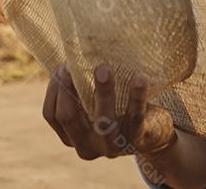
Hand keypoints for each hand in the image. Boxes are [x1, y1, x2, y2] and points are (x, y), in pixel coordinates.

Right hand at [42, 63, 177, 160]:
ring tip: (104, 68)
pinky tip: (140, 78)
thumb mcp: (93, 104)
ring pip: (103, 119)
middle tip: (73, 65)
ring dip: (103, 91)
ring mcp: (113, 146)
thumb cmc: (117, 109)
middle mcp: (88, 147)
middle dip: (68, 89)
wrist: (153, 130)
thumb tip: (68, 60)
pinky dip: (137, 96)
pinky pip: (135, 116)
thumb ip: (79, 90)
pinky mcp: (138, 138)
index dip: (54, 88)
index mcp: (73, 138)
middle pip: (69, 117)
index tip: (62, 67)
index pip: (51, 114)